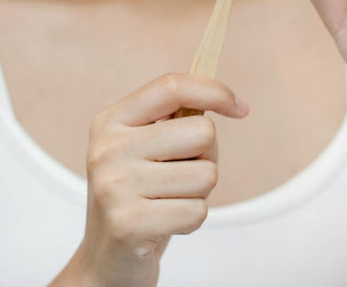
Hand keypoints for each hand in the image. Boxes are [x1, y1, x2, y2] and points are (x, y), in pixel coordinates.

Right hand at [61, 74, 247, 286]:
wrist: (105, 259)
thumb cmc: (138, 196)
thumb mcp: (146, 149)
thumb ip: (177, 120)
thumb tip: (231, 102)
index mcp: (111, 122)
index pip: (172, 87)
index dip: (215, 91)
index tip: (240, 108)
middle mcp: (107, 149)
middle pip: (202, 131)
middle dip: (206, 157)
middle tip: (180, 176)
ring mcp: (114, 186)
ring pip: (206, 174)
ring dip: (199, 193)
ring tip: (169, 201)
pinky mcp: (128, 223)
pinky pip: (197, 210)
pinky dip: (192, 220)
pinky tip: (166, 223)